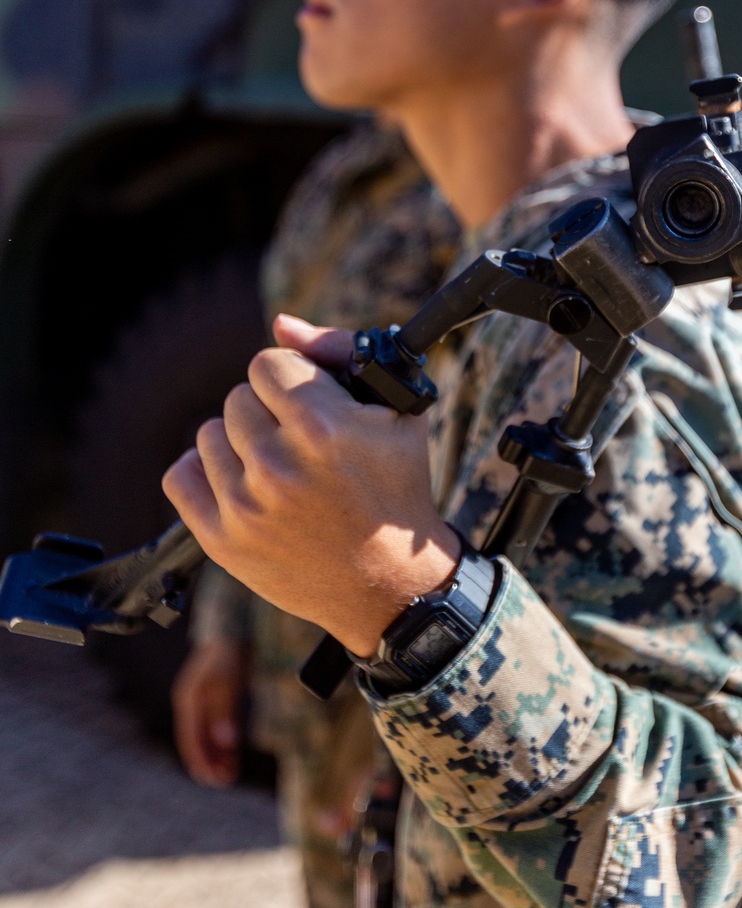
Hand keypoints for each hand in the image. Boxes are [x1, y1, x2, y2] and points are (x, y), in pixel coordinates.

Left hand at [162, 315, 460, 655]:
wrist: (390, 583)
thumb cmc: (396, 487)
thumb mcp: (395, 410)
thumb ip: (339, 352)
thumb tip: (281, 324)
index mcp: (323, 428)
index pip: (267, 362)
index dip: (292, 377)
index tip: (310, 401)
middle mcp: (279, 466)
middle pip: (239, 396)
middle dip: (269, 411)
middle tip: (300, 442)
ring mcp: (246, 507)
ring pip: (210, 433)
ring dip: (239, 443)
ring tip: (276, 467)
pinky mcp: (222, 542)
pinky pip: (179, 477)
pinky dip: (204, 473)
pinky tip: (239, 482)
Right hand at [172, 638, 246, 786]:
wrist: (233, 625)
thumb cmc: (229, 652)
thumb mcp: (227, 681)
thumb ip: (224, 711)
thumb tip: (225, 744)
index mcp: (189, 699)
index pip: (191, 740)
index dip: (202, 761)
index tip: (214, 780)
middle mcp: (191, 702)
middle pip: (196, 740)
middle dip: (209, 763)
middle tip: (225, 781)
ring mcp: (202, 699)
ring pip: (206, 735)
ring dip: (217, 755)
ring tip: (230, 774)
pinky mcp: (215, 697)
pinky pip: (215, 726)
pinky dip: (222, 742)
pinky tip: (232, 754)